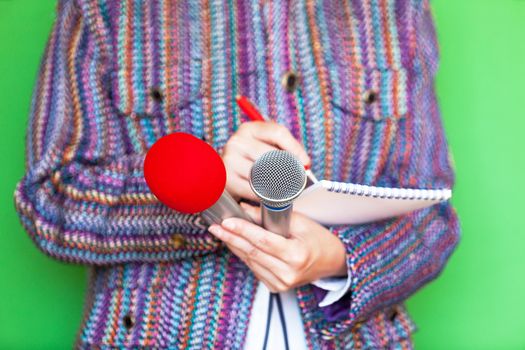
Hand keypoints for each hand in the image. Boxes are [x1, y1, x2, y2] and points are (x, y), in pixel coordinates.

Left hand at [208, 203, 346, 292]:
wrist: (333, 262)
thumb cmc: (318, 239)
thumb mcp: (300, 222)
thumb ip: (271, 216)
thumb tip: (245, 208)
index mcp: (296, 256)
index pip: (262, 241)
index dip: (242, 230)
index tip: (226, 221)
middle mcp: (288, 273)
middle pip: (252, 252)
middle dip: (231, 237)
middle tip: (215, 226)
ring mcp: (281, 283)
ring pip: (250, 261)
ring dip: (234, 246)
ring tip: (221, 232)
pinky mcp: (276, 287)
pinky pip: (255, 268)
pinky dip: (245, 255)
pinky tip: (236, 244)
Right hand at [221, 121, 309, 201]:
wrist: (222, 176)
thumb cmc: (249, 162)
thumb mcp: (263, 147)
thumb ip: (283, 149)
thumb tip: (304, 162)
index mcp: (249, 129)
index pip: (278, 133)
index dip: (295, 148)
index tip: (305, 162)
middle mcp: (237, 141)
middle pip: (273, 155)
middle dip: (289, 170)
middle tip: (297, 180)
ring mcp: (230, 160)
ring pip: (265, 174)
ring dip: (278, 185)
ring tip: (284, 190)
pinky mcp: (227, 180)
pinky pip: (255, 191)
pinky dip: (265, 196)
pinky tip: (268, 196)